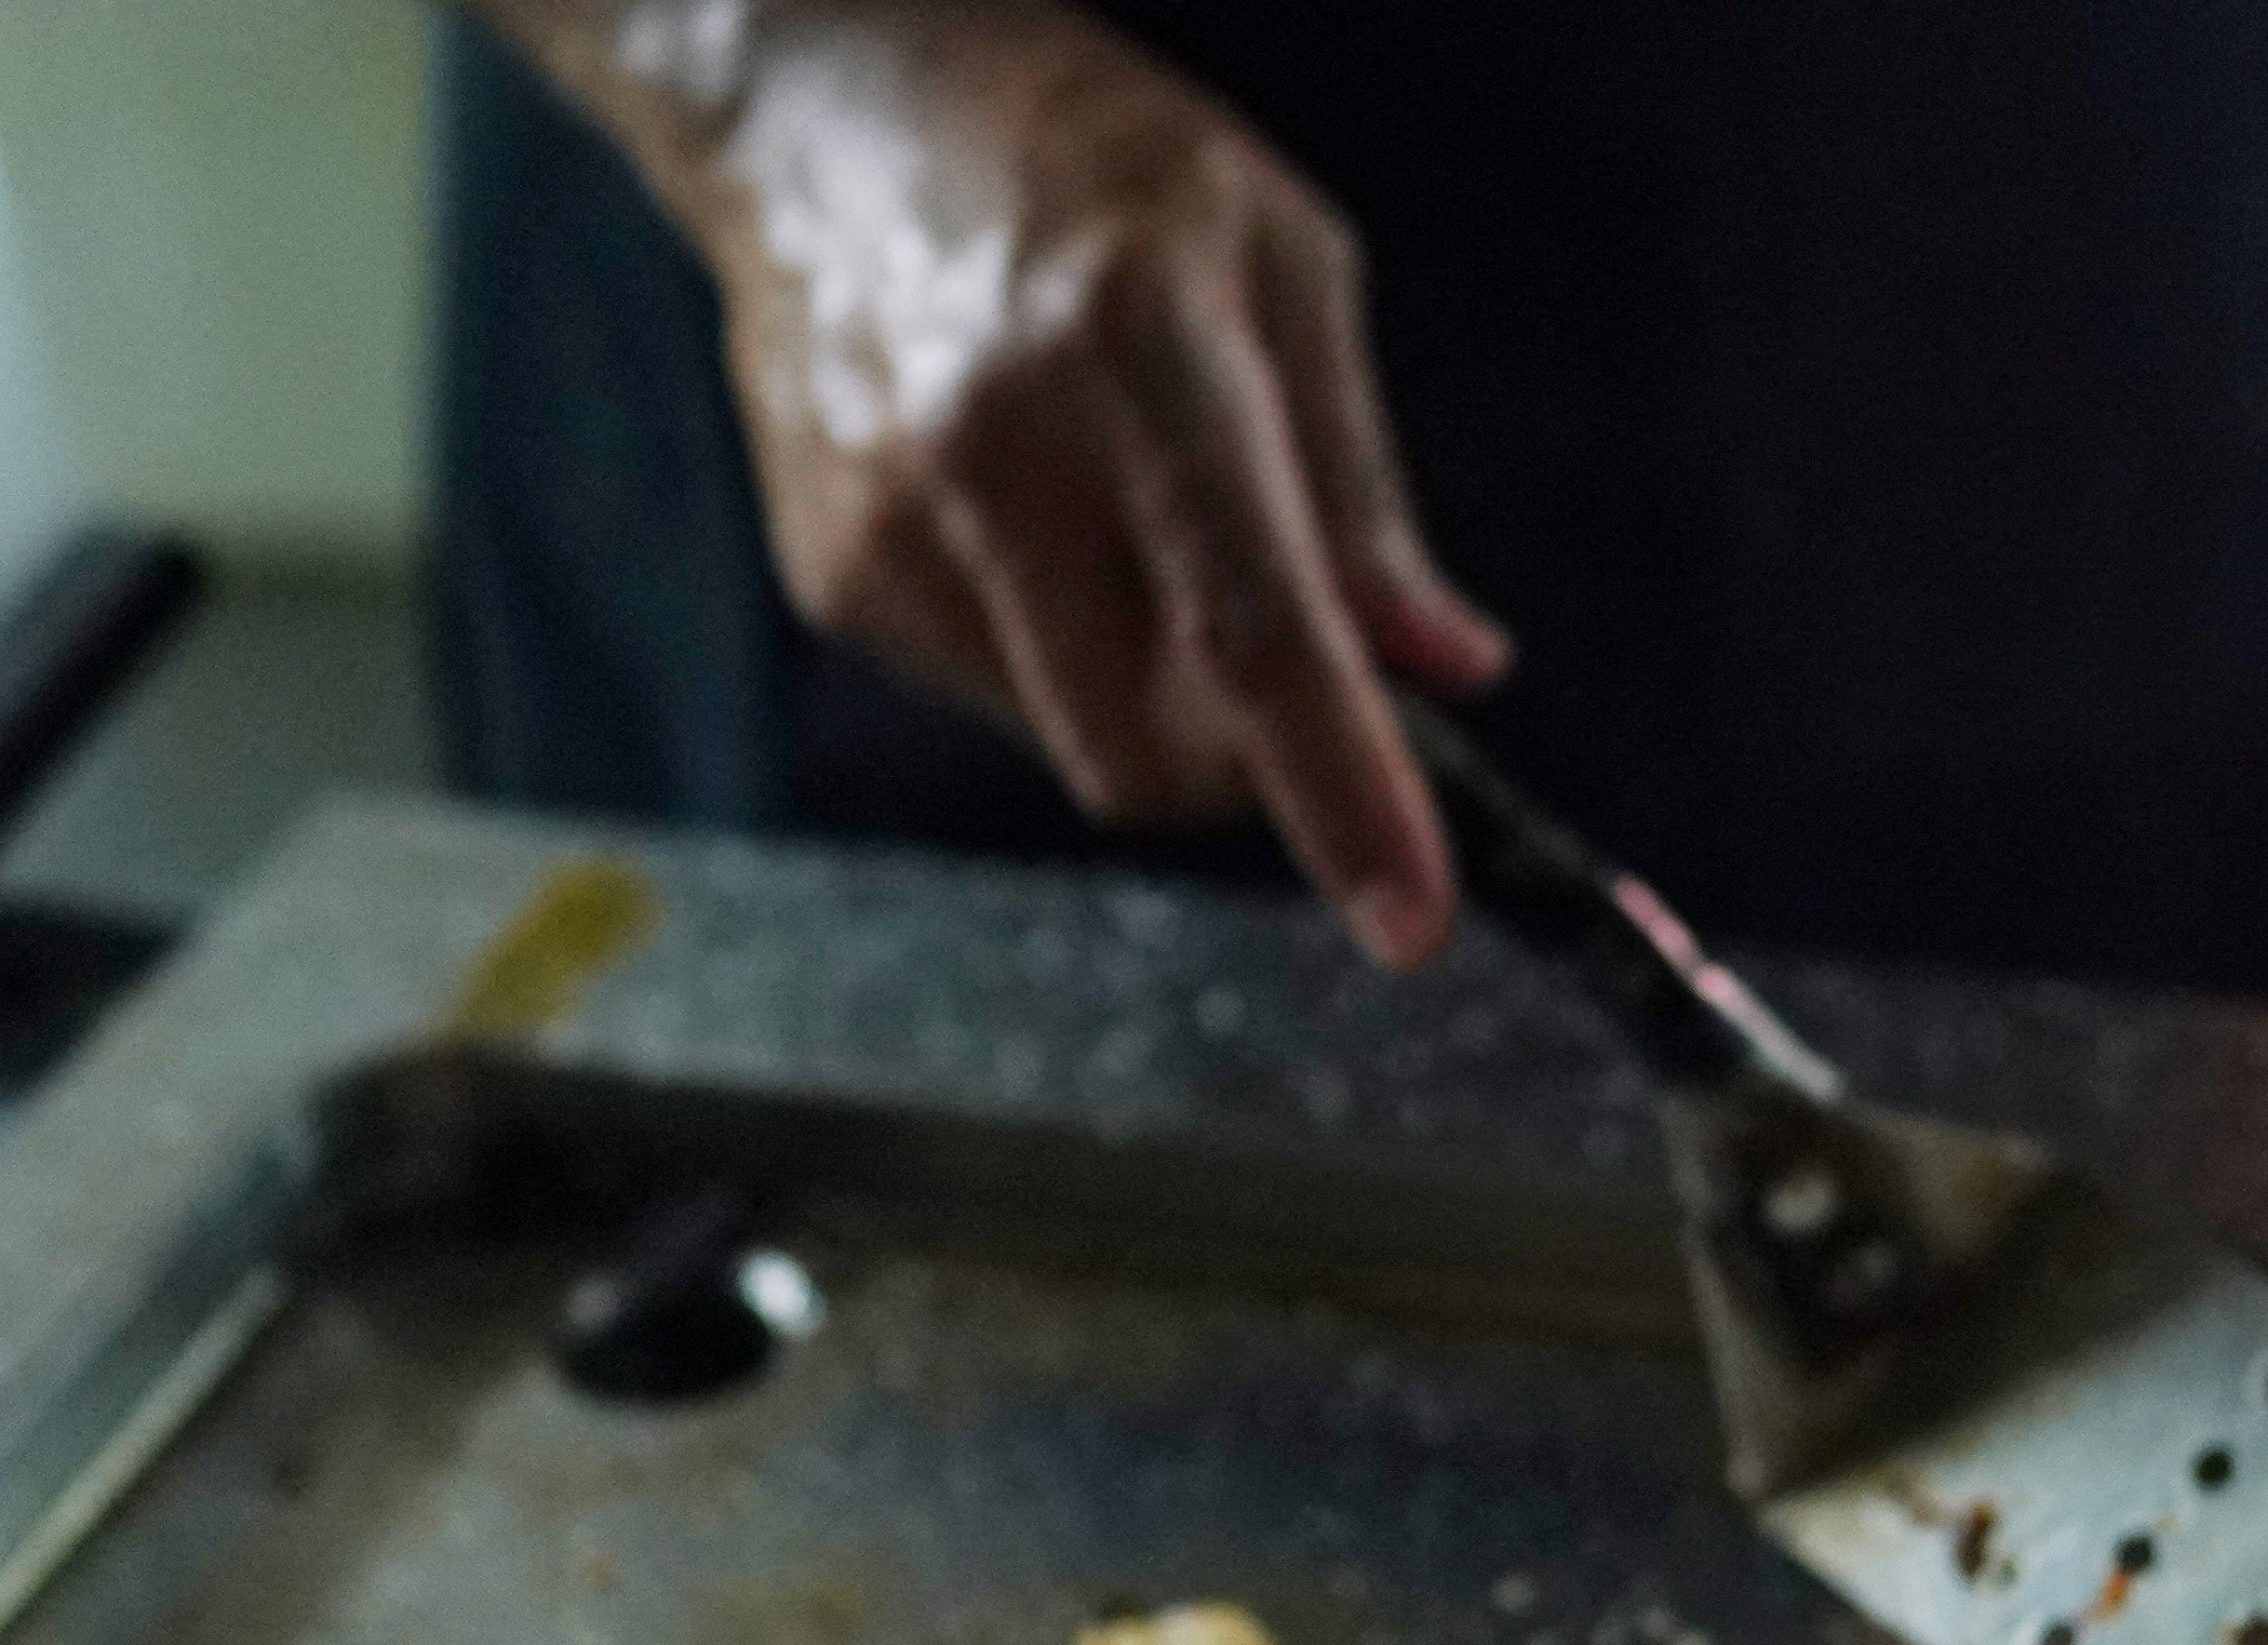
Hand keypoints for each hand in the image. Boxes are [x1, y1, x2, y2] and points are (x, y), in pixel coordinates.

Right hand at [673, 2, 1508, 961]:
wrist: (822, 103)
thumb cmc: (1085, 164)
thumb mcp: (1277, 261)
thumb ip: (1361, 488)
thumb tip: (1444, 667)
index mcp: (1135, 337)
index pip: (1253, 623)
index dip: (1340, 790)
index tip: (1410, 919)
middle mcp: (992, 443)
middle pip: (1146, 750)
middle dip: (1239, 756)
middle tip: (1273, 651)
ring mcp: (888, 522)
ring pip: (1071, 738)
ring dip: (1142, 685)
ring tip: (1116, 509)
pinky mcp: (831, 574)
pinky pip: (997, 694)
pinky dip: (1054, 646)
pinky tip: (1027, 507)